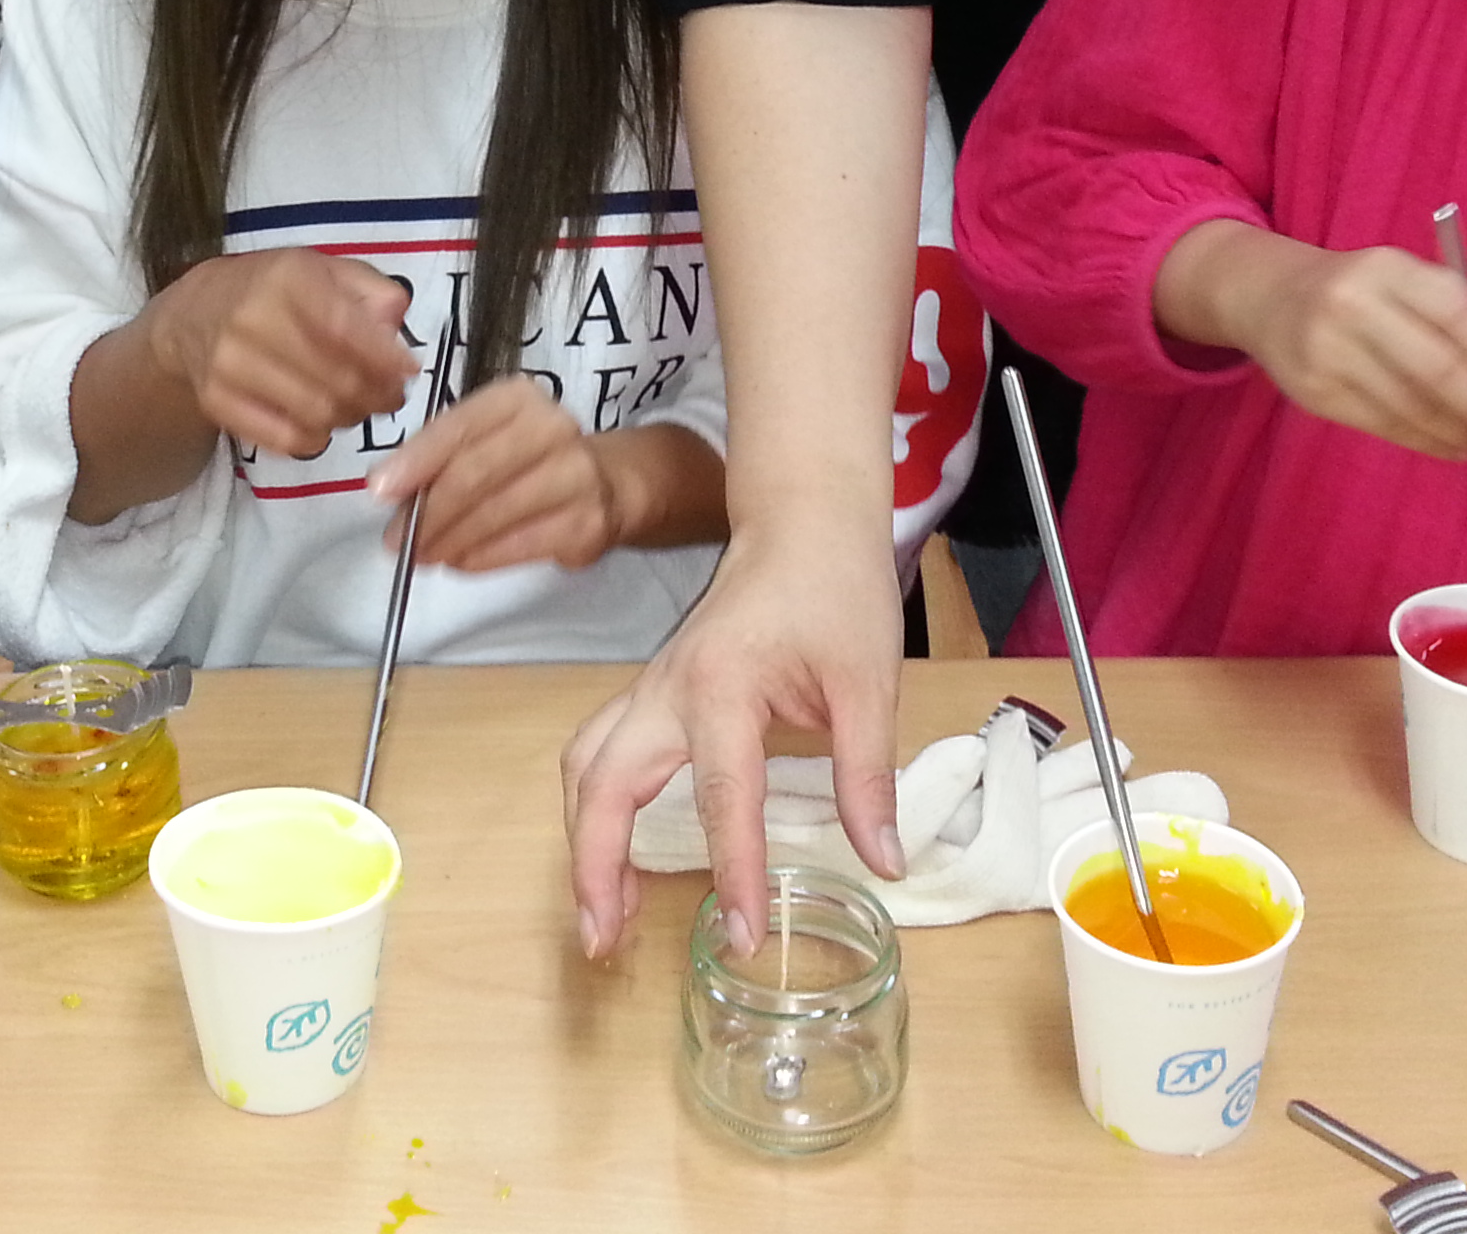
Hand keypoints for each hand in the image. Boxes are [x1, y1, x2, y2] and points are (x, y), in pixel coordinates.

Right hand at [145, 250, 416, 460]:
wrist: (194, 315)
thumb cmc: (275, 290)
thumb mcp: (324, 269)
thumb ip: (369, 289)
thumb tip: (395, 322)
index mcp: (286, 278)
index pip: (344, 328)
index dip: (384, 358)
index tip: (410, 371)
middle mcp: (252, 318)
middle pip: (336, 379)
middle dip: (376, 395)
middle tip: (390, 396)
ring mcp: (229, 364)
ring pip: (315, 414)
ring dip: (350, 418)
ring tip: (358, 406)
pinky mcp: (217, 402)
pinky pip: (284, 440)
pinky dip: (315, 439)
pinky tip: (323, 423)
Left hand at [371, 380, 625, 571]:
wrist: (606, 484)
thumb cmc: (526, 458)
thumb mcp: (484, 439)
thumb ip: (440, 457)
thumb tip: (388, 490)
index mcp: (517, 398)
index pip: (458, 428)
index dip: (416, 460)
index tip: (379, 490)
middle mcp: (551, 428)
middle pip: (476, 473)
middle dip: (428, 512)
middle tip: (395, 541)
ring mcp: (575, 474)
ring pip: (496, 512)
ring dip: (449, 541)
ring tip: (421, 556)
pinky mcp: (586, 522)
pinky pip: (520, 545)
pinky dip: (481, 558)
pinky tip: (459, 562)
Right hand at [560, 526, 905, 959]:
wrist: (802, 524)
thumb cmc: (835, 590)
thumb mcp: (868, 680)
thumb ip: (869, 773)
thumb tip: (885, 862)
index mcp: (722, 685)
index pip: (722, 797)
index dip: (735, 873)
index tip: (744, 937)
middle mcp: (666, 689)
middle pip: (602, 784)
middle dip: (594, 866)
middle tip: (605, 943)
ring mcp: (650, 689)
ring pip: (583, 767)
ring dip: (581, 840)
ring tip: (602, 915)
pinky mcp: (651, 695)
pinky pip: (598, 755)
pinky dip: (592, 809)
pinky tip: (615, 856)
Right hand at [1164, 225, 1466, 460]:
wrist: (1269, 299)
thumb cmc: (1357, 289)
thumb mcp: (1405, 280)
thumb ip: (1461, 309)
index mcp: (1385, 268)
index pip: (1452, 308)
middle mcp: (1352, 306)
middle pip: (1433, 365)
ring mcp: (1328, 353)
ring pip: (1410, 405)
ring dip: (1454, 430)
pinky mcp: (1315, 393)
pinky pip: (1383, 425)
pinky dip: (1423, 441)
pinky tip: (1446, 444)